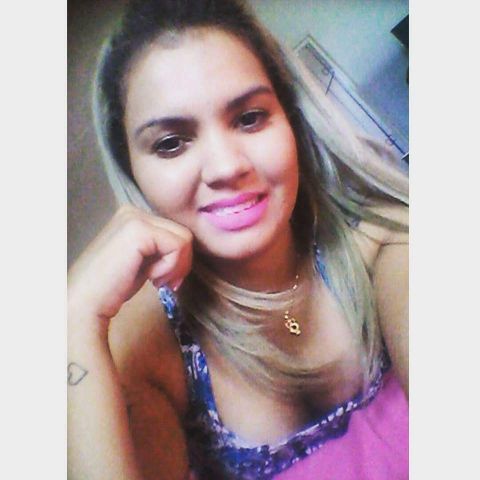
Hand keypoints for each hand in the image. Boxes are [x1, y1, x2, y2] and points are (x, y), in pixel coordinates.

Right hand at [68, 205, 192, 327]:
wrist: (86, 302)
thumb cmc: (112, 287)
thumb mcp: (142, 260)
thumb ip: (160, 248)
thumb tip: (187, 248)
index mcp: (132, 216)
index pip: (174, 231)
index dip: (177, 258)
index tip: (163, 279)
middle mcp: (133, 211)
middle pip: (182, 233)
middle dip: (179, 263)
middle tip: (161, 283)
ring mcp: (135, 217)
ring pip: (184, 238)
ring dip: (176, 266)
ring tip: (154, 279)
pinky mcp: (140, 229)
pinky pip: (178, 245)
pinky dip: (171, 267)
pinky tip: (151, 277)